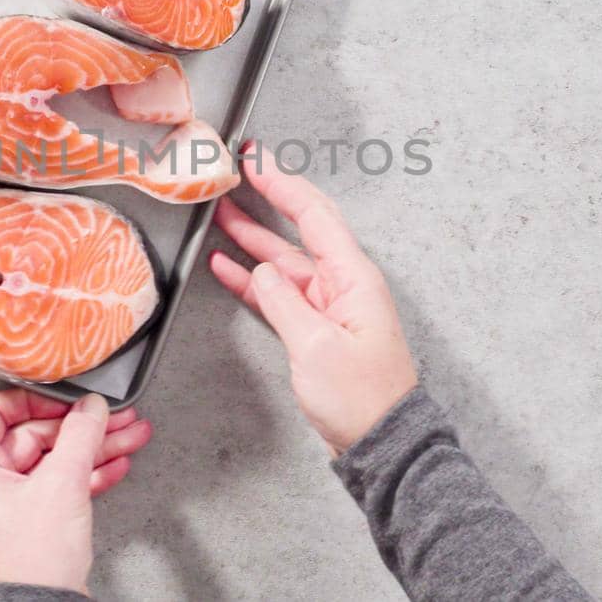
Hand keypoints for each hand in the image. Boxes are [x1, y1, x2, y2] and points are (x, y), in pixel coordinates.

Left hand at [0, 390, 152, 593]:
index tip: (63, 397)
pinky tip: (115, 465)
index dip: (30, 399)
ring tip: (128, 435)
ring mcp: (7, 504)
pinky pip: (57, 485)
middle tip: (112, 416)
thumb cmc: (31, 561)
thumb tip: (90, 408)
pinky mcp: (30, 522)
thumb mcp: (62, 484)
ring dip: (92, 448)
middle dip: (79, 426)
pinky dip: (86, 474)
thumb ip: (80, 436)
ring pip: (52, 460)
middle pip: (32, 435)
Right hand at [209, 141, 418, 455]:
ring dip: (253, 238)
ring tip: (220, 216)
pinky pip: (281, 293)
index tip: (255, 160)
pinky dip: (254, 280)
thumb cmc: (360, 399)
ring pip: (285, 260)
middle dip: (267, 201)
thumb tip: (260, 270)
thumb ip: (283, 302)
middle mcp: (344, 284)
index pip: (314, 215)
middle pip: (300, 230)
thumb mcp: (315, 347)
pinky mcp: (318, 328)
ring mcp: (330, 305)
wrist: (380, 442)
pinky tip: (229, 267)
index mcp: (353, 278)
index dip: (283, 183)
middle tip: (236, 176)